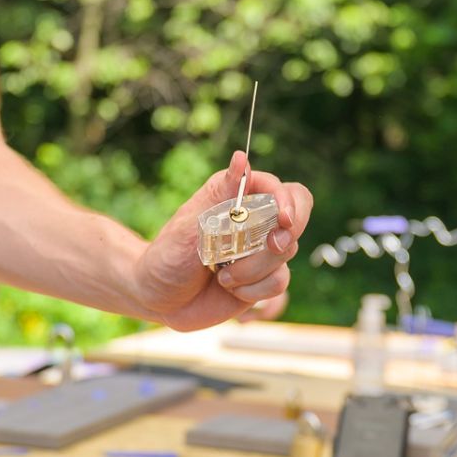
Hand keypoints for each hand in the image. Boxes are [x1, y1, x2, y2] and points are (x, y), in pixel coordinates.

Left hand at [133, 151, 312, 331]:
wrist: (159, 299)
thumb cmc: (168, 255)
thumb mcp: (191, 224)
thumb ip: (221, 194)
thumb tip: (241, 157)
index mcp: (236, 197)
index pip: (280, 189)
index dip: (288, 200)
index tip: (283, 219)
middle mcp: (254, 220)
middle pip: (297, 216)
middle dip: (288, 233)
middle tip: (273, 245)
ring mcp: (261, 251)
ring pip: (286, 253)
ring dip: (254, 269)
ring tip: (222, 276)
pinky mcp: (263, 279)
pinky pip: (279, 282)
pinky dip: (254, 289)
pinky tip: (231, 289)